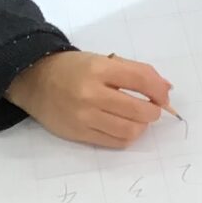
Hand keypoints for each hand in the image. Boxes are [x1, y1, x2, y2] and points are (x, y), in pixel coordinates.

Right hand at [5, 51, 171, 147]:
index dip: (159, 90)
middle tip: (151, 108)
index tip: (163, 95)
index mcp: (99, 68)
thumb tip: (166, 89)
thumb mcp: (103, 60)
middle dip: (153, 111)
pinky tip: (124, 126)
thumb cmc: (74, 69)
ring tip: (137, 118)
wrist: (35, 81)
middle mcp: (91, 93)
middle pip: (139, 110)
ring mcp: (84, 116)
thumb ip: (135, 71)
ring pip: (130, 130)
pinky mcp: (79, 134)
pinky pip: (115, 142)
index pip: (141, 79)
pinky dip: (127, 136)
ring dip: (142, 126)